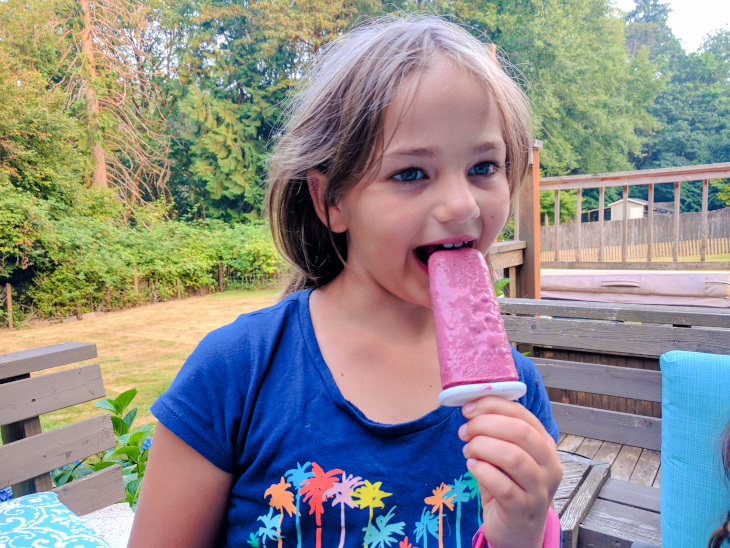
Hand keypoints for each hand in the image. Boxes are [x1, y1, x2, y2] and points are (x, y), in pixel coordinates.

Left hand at [458, 396, 562, 547]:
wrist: (516, 530)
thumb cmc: (509, 485)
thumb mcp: (506, 454)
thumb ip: (495, 432)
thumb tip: (471, 407)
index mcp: (545, 444)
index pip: (522, 414)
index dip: (493, 406)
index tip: (468, 407)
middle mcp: (549, 465)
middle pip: (520, 431)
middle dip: (485, 425)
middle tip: (465, 430)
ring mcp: (539, 489)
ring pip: (512, 457)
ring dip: (482, 447)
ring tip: (468, 450)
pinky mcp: (523, 509)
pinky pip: (502, 485)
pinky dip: (482, 471)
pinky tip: (472, 467)